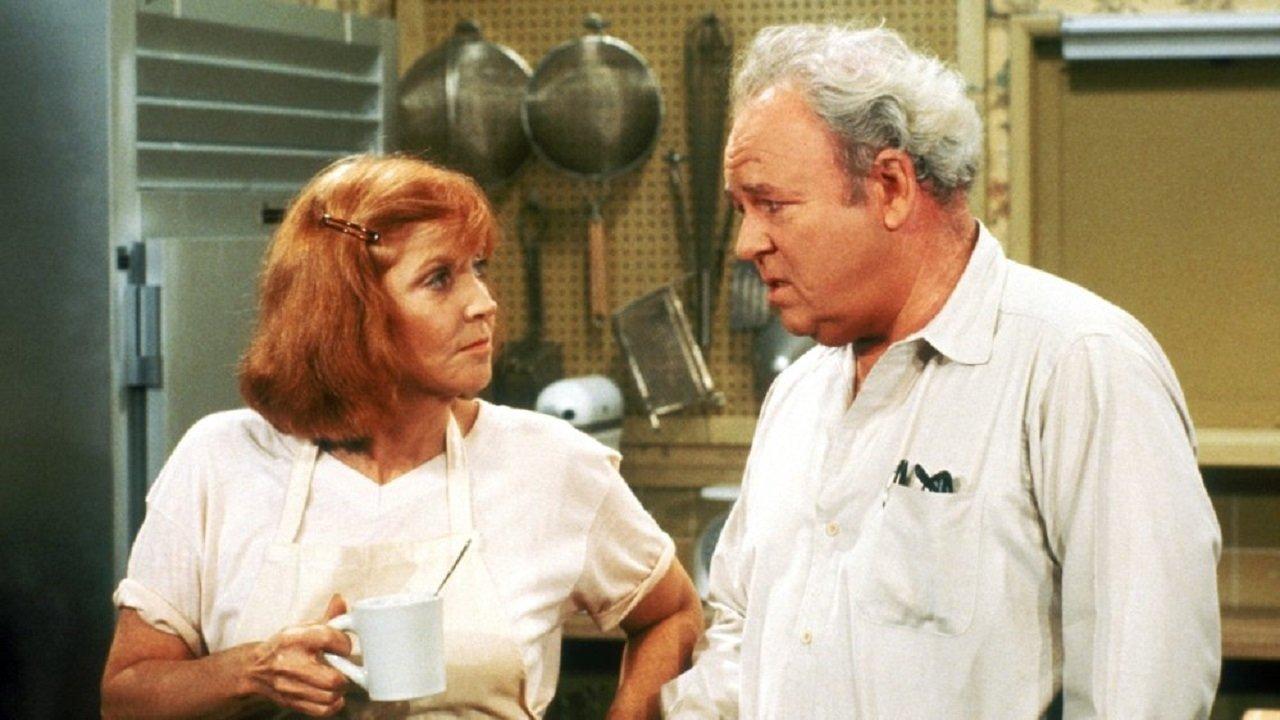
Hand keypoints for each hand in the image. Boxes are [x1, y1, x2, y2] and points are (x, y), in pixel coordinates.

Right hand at [241, 594, 352, 716]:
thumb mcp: (302, 628)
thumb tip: (341, 600)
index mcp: (296, 638)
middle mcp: (292, 663)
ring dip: (339, 689)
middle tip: (342, 667)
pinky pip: (321, 710)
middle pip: (332, 678)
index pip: (330, 639)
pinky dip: (333, 704)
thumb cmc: (284, 646)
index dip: (344, 643)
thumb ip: (327, 617)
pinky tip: (332, 695)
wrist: (254, 669)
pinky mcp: (292, 701)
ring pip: (329, 696)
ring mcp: (291, 686)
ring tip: (336, 680)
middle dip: (344, 673)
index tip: (343, 646)